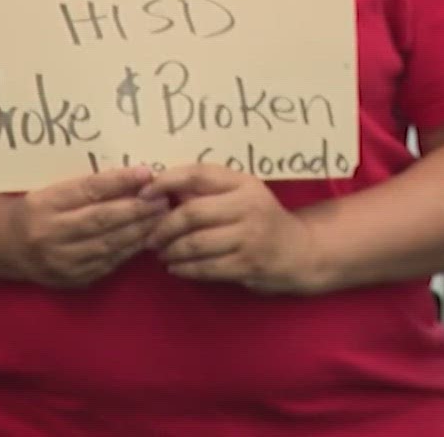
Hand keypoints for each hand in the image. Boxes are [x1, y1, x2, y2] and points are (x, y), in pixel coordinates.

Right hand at [5, 166, 167, 289]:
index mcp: (43, 204)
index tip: (145, 173)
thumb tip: (132, 178)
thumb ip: (87, 187)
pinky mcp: (73, 279)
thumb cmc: (36, 210)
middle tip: (162, 198)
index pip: (88, 190)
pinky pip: (108, 263)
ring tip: (160, 216)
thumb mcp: (52, 191)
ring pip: (109, 244)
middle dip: (137, 208)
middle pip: (101, 219)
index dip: (119, 181)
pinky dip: (130, 250)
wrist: (8, 246)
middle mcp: (50, 234)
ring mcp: (62, 260)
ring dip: (139, 230)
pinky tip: (145, 238)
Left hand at [140, 163, 321, 294]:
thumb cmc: (259, 218)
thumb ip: (204, 188)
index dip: (165, 181)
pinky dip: (185, 269)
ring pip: (195, 243)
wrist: (300, 251)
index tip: (143, 193)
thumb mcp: (239, 193)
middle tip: (149, 236)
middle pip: (191, 213)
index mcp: (243, 183)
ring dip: (170, 251)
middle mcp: (248, 206)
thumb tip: (155, 187)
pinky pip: (206, 268)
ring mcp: (250, 237)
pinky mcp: (249, 265)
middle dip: (163, 226)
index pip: (197, 174)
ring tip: (160, 253)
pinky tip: (175, 268)